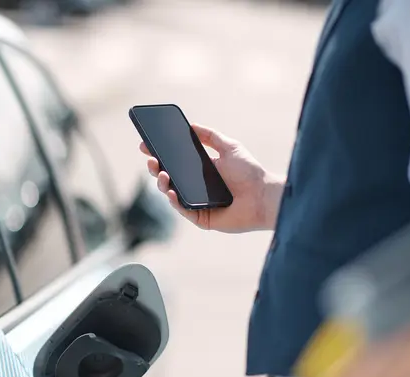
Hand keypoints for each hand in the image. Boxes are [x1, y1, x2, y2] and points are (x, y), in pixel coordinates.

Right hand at [140, 124, 283, 232]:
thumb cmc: (250, 172)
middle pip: (170, 178)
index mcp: (201, 171)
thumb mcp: (229, 147)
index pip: (175, 163)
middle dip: (156, 168)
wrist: (263, 195)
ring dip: (162, 184)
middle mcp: (197, 188)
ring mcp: (198, 204)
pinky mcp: (202, 218)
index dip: (159, 154)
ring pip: (172, 195)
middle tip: (151, 160)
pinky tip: (170, 191)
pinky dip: (174, 201)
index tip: (146, 145)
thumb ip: (210, 136)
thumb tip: (191, 124)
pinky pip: (183, 210)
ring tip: (162, 174)